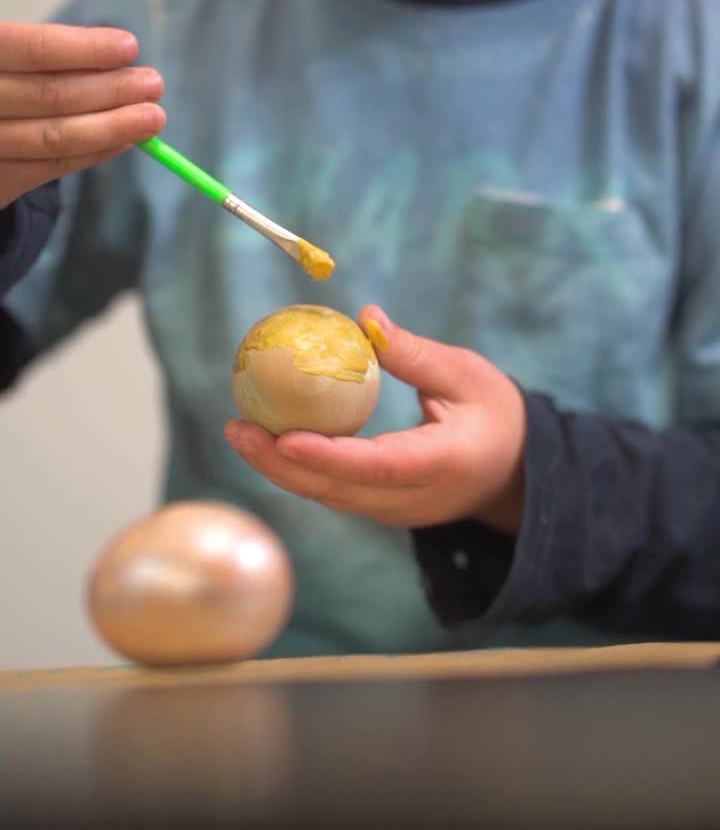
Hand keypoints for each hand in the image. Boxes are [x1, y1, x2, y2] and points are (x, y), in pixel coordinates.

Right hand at [0, 22, 165, 207]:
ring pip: (52, 138)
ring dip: (111, 127)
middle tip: (154, 83)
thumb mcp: (1, 57)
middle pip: (47, 95)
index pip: (29, 48)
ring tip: (151, 117)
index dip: (82, 49)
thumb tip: (118, 58)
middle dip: (109, 90)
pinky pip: (47, 169)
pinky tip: (123, 141)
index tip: (128, 46)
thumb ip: (41, 55)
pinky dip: (91, 154)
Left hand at [224, 305, 526, 532]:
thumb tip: (366, 318)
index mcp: (444, 465)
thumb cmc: (496, 414)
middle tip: (237, 428)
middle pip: (338, 489)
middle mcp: (414, 499)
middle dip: (281, 464)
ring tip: (238, 431)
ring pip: (329, 496)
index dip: (328, 455)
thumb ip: (416, 354)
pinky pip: (334, 492)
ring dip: (279, 468)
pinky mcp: (382, 509)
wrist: (516, 472)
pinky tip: (267, 440)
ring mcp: (396, 511)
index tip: (283, 437)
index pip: (378, 467)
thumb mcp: (468, 375)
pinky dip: (298, 470)